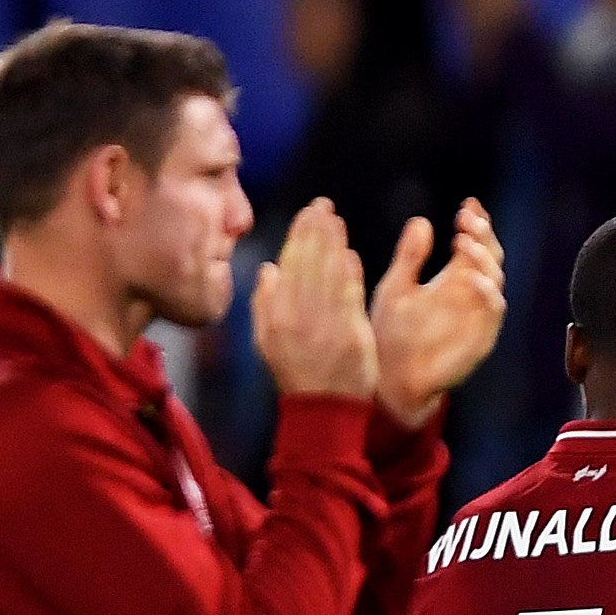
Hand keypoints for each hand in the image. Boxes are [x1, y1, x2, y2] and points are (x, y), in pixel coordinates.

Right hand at [251, 199, 379, 400]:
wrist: (323, 408)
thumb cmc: (295, 372)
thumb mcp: (267, 340)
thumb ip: (264, 301)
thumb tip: (268, 267)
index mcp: (276, 314)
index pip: (288, 264)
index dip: (298, 236)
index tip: (307, 213)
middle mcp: (298, 316)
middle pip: (307, 264)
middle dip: (315, 231)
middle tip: (323, 206)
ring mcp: (325, 325)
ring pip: (327, 275)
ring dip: (332, 244)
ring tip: (336, 220)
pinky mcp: (351, 335)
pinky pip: (348, 297)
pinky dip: (348, 274)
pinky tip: (349, 254)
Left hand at [369, 198, 506, 425]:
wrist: (391, 378)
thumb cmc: (390, 334)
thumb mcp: (396, 286)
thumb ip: (410, 257)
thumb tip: (421, 221)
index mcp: (452, 279)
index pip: (473, 244)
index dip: (476, 223)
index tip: (469, 205)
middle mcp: (470, 294)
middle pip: (490, 256)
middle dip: (483, 234)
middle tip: (468, 219)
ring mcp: (478, 314)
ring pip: (495, 278)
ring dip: (484, 257)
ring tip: (463, 242)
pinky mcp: (481, 335)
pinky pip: (494, 310)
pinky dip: (487, 291)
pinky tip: (470, 277)